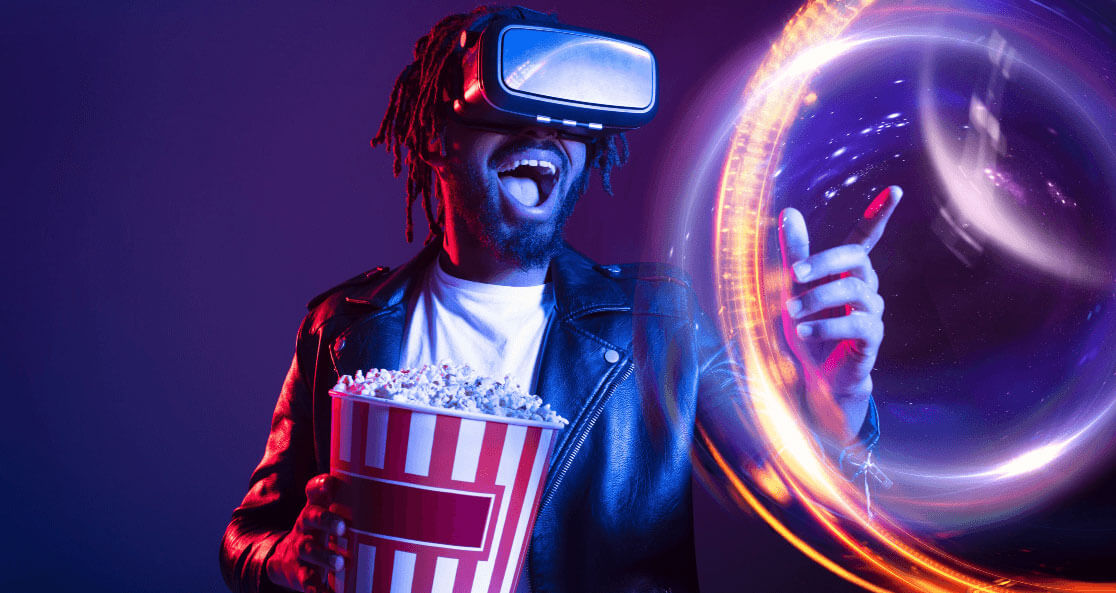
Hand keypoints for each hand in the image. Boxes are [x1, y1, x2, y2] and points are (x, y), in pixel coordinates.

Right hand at [266, 474, 347, 592]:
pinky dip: (318, 589)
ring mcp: (300, 551)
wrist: (284, 560)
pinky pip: (307, 582)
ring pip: (309, 551)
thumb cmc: (318, 531)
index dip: (320, 486)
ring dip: (324, 556)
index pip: (313, 491)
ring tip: (340, 562)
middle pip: (310, 518)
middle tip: (343, 526)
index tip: (330, 483)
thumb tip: (380, 481)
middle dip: (326, 520)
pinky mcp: (299, 575)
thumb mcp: (324, 512)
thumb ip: (342, 499)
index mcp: (314, 509)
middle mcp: (305, 527)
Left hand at [778, 185, 901, 439]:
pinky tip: (805, 331)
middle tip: (794, 272)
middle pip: (855, 258)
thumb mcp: (792, 290)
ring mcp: (872, 312)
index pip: (866, 236)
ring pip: (853, 290)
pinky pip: (857, 324)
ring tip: (791, 312)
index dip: (879, 214)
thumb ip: (793, 252)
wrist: (815, 377)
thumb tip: (788, 211)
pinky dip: (827, 325)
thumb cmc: (807, 329)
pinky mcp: (871, 338)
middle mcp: (865, 286)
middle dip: (824, 261)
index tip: (896, 189)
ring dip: (817, 298)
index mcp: (848, 270)